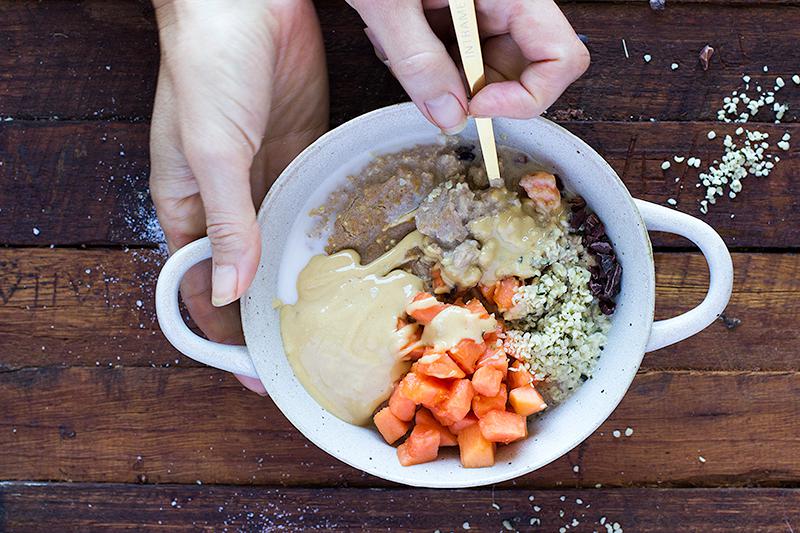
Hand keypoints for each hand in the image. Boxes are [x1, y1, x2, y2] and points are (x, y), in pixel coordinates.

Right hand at [149, 0, 327, 393]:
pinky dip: (326, 236)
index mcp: (188, 206)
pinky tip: (351, 263)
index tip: (258, 375)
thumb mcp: (212, 149)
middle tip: (310, 359)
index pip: (202, 289)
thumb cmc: (208, 66)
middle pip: (247, 277)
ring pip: (283, 245)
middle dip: (272, 320)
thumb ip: (226, 221)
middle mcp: (228, 200)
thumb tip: (229, 289)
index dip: (226, 336)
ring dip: (303, 283)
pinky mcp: (302, 152)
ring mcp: (267, 177)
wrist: (247, 0)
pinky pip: (313, 205)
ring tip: (339, 324)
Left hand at [349, 0, 588, 127]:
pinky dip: (427, 69)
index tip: (477, 106)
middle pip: (526, 74)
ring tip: (399, 49)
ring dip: (443, 81)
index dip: (528, 97)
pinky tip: (396, 43)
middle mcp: (506, 4)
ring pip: (488, 76)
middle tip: (432, 88)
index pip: (561, 56)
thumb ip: (419, 61)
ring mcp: (484, 15)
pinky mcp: (461, 24)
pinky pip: (459, 66)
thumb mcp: (391, 5)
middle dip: (477, 94)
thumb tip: (450, 117)